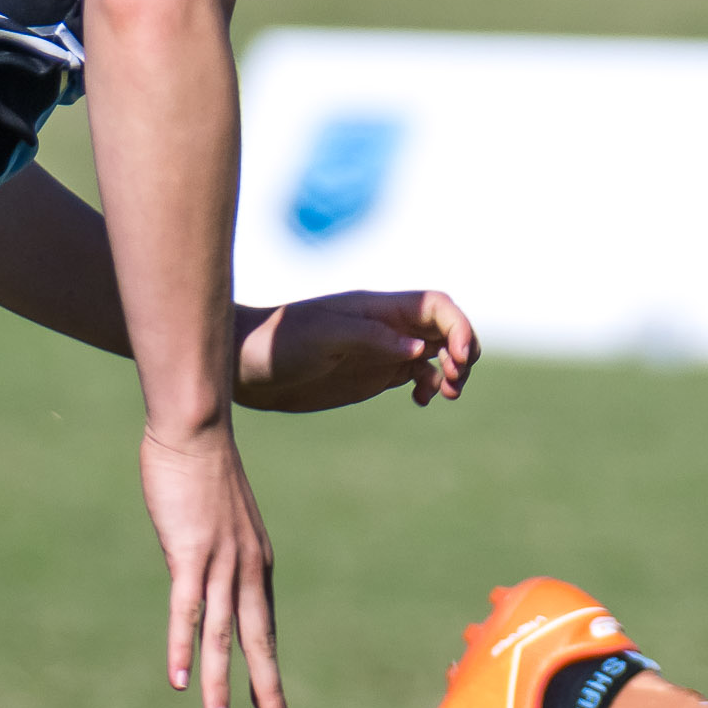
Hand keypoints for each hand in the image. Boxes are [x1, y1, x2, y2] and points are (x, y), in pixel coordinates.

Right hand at [137, 420, 285, 707]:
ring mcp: (220, 562)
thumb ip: (214, 548)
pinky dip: (183, 648)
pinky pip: (186, 611)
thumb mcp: (217, 517)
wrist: (197, 427)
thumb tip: (200, 568)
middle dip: (267, 689)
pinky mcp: (189, 554)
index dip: (265, 665)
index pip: (262, 625)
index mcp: (256, 561)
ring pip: (222, 635)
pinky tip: (180, 681)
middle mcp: (247, 568)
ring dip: (219, 683)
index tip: (272, 702)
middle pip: (258, 640)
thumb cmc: (201, 467)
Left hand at [235, 288, 479, 411]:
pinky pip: (417, 375)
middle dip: (462, 350)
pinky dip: (430, 386)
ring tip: (446, 394)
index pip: (436, 306)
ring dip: (452, 370)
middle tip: (454, 380)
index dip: (458, 326)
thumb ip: (370, 339)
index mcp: (379, 309)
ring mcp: (382, 351)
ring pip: (435, 352)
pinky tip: (421, 401)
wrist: (245, 365)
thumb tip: (418, 348)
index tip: (458, 357)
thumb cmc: (279, 343)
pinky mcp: (373, 375)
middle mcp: (387, 327)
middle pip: (444, 329)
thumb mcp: (324, 337)